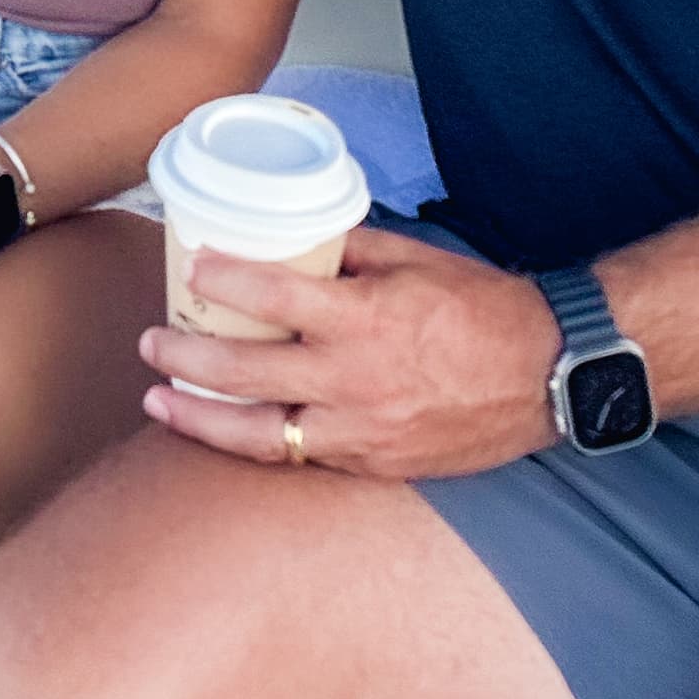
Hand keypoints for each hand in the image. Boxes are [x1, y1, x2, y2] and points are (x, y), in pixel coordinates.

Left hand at [139, 227, 561, 479]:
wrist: (548, 374)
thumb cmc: (482, 309)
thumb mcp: (414, 260)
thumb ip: (350, 250)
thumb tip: (297, 235)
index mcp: (363, 318)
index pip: (271, 295)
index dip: (222, 281)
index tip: (192, 269)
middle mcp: (353, 380)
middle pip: (244, 373)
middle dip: (185, 357)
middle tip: (151, 342)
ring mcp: (361, 430)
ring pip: (259, 434)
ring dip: (200, 418)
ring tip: (158, 400)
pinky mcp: (373, 463)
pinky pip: (300, 457)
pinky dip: (257, 444)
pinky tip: (225, 430)